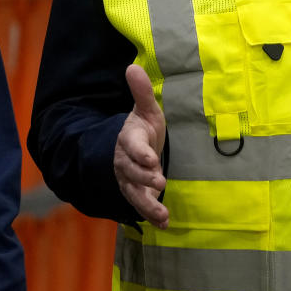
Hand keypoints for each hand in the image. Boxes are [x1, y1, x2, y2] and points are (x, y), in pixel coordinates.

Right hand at [114, 64, 168, 228]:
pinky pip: (141, 206)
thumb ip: (141, 92)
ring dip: (147, 204)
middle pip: (131, 172)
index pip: (131, 146)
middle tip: (159, 182)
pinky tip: (164, 223)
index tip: (151, 159)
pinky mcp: (136, 194)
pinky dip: (152, 215)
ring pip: (133, 193)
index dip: (140, 153)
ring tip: (161, 213)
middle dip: (144, 177)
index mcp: (129, 140)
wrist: (131, 149)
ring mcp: (129, 180)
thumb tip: (132, 67)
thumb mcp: (145, 111)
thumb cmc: (142, 128)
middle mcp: (125, 163)